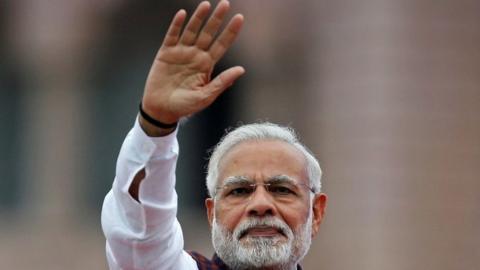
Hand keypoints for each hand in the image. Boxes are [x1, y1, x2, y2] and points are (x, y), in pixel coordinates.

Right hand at [141, 0, 244, 127]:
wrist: (161, 110)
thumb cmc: (185, 106)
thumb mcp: (206, 96)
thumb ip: (222, 82)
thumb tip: (241, 69)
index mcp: (207, 65)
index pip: (222, 44)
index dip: (230, 31)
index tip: (240, 17)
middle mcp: (196, 55)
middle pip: (209, 33)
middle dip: (217, 19)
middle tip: (226, 3)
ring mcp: (181, 52)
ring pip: (191, 31)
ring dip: (198, 18)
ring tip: (206, 4)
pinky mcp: (166, 53)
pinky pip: (172, 36)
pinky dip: (176, 25)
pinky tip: (182, 14)